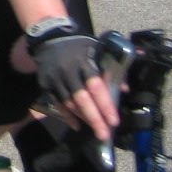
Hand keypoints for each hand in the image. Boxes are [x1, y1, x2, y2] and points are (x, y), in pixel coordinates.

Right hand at [27, 21, 116, 140]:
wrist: (49, 37)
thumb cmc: (78, 45)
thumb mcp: (97, 50)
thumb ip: (110, 68)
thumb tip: (125, 89)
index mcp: (83, 61)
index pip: (96, 86)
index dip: (105, 104)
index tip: (113, 121)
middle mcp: (68, 71)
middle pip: (81, 99)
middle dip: (94, 118)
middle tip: (104, 134)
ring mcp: (55, 78)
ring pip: (69, 103)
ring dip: (83, 118)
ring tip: (95, 130)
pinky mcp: (46, 83)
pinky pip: (57, 103)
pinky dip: (67, 116)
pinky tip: (77, 125)